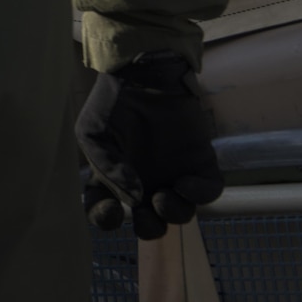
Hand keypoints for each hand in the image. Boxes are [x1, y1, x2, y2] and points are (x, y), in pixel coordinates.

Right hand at [76, 52, 223, 238]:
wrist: (142, 74)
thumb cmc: (111, 102)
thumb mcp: (92, 133)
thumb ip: (106, 168)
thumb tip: (134, 198)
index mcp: (114, 179)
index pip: (107, 212)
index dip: (106, 219)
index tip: (111, 210)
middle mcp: (145, 183)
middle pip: (150, 224)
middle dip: (148, 227)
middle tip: (142, 210)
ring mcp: (173, 175)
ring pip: (181, 214)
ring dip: (172, 214)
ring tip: (162, 197)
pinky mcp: (199, 164)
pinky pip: (208, 192)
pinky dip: (199, 194)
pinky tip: (185, 183)